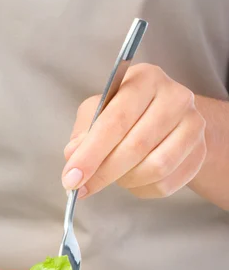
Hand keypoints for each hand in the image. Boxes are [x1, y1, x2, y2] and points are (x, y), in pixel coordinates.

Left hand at [62, 63, 206, 198]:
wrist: (166, 120)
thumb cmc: (125, 114)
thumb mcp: (97, 113)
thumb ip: (82, 134)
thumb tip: (74, 157)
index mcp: (144, 80)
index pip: (115, 121)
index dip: (90, 154)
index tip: (71, 179)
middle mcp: (175, 97)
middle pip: (136, 146)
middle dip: (103, 173)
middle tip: (83, 187)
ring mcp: (193, 125)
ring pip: (156, 168)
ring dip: (126, 180)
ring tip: (114, 175)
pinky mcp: (199, 152)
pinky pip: (167, 184)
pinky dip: (142, 189)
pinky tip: (133, 179)